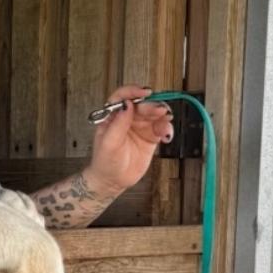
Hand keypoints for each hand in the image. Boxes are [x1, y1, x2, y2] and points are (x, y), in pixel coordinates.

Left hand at [83, 84, 172, 200]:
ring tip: (165, 123)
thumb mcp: (109, 143)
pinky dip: (166, 128)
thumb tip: (127, 104)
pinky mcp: (150, 137)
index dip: (133, 91)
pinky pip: (161, 128)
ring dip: (162, 116)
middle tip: (160, 111)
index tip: (144, 92)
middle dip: (152, 106)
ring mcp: (140, 127)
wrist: (113, 181)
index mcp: (114, 116)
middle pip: (142, 104)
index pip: (123, 97)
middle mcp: (128, 118)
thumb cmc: (105, 162)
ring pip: (154, 114)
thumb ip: (118, 123)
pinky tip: (166, 134)